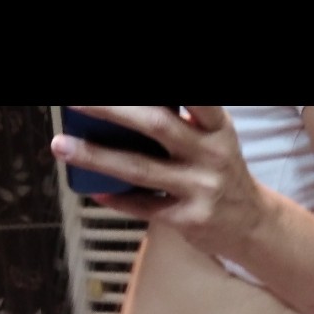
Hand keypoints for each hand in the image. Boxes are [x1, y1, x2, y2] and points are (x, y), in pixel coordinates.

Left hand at [51, 107, 262, 261]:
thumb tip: (121, 110)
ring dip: (95, 156)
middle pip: (156, 125)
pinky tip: (93, 190)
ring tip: (62, 146)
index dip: (175, 91)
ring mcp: (199, 189)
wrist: (251, 224)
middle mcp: (211, 154)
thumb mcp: (213, 138)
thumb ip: (180, 121)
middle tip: (75, 101)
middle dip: (112, 109)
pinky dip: (116, 198)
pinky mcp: (188, 219)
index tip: (137, 88)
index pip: (198, 99)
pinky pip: (143, 207)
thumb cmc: (219, 171)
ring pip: (139, 170)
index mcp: (217, 127)